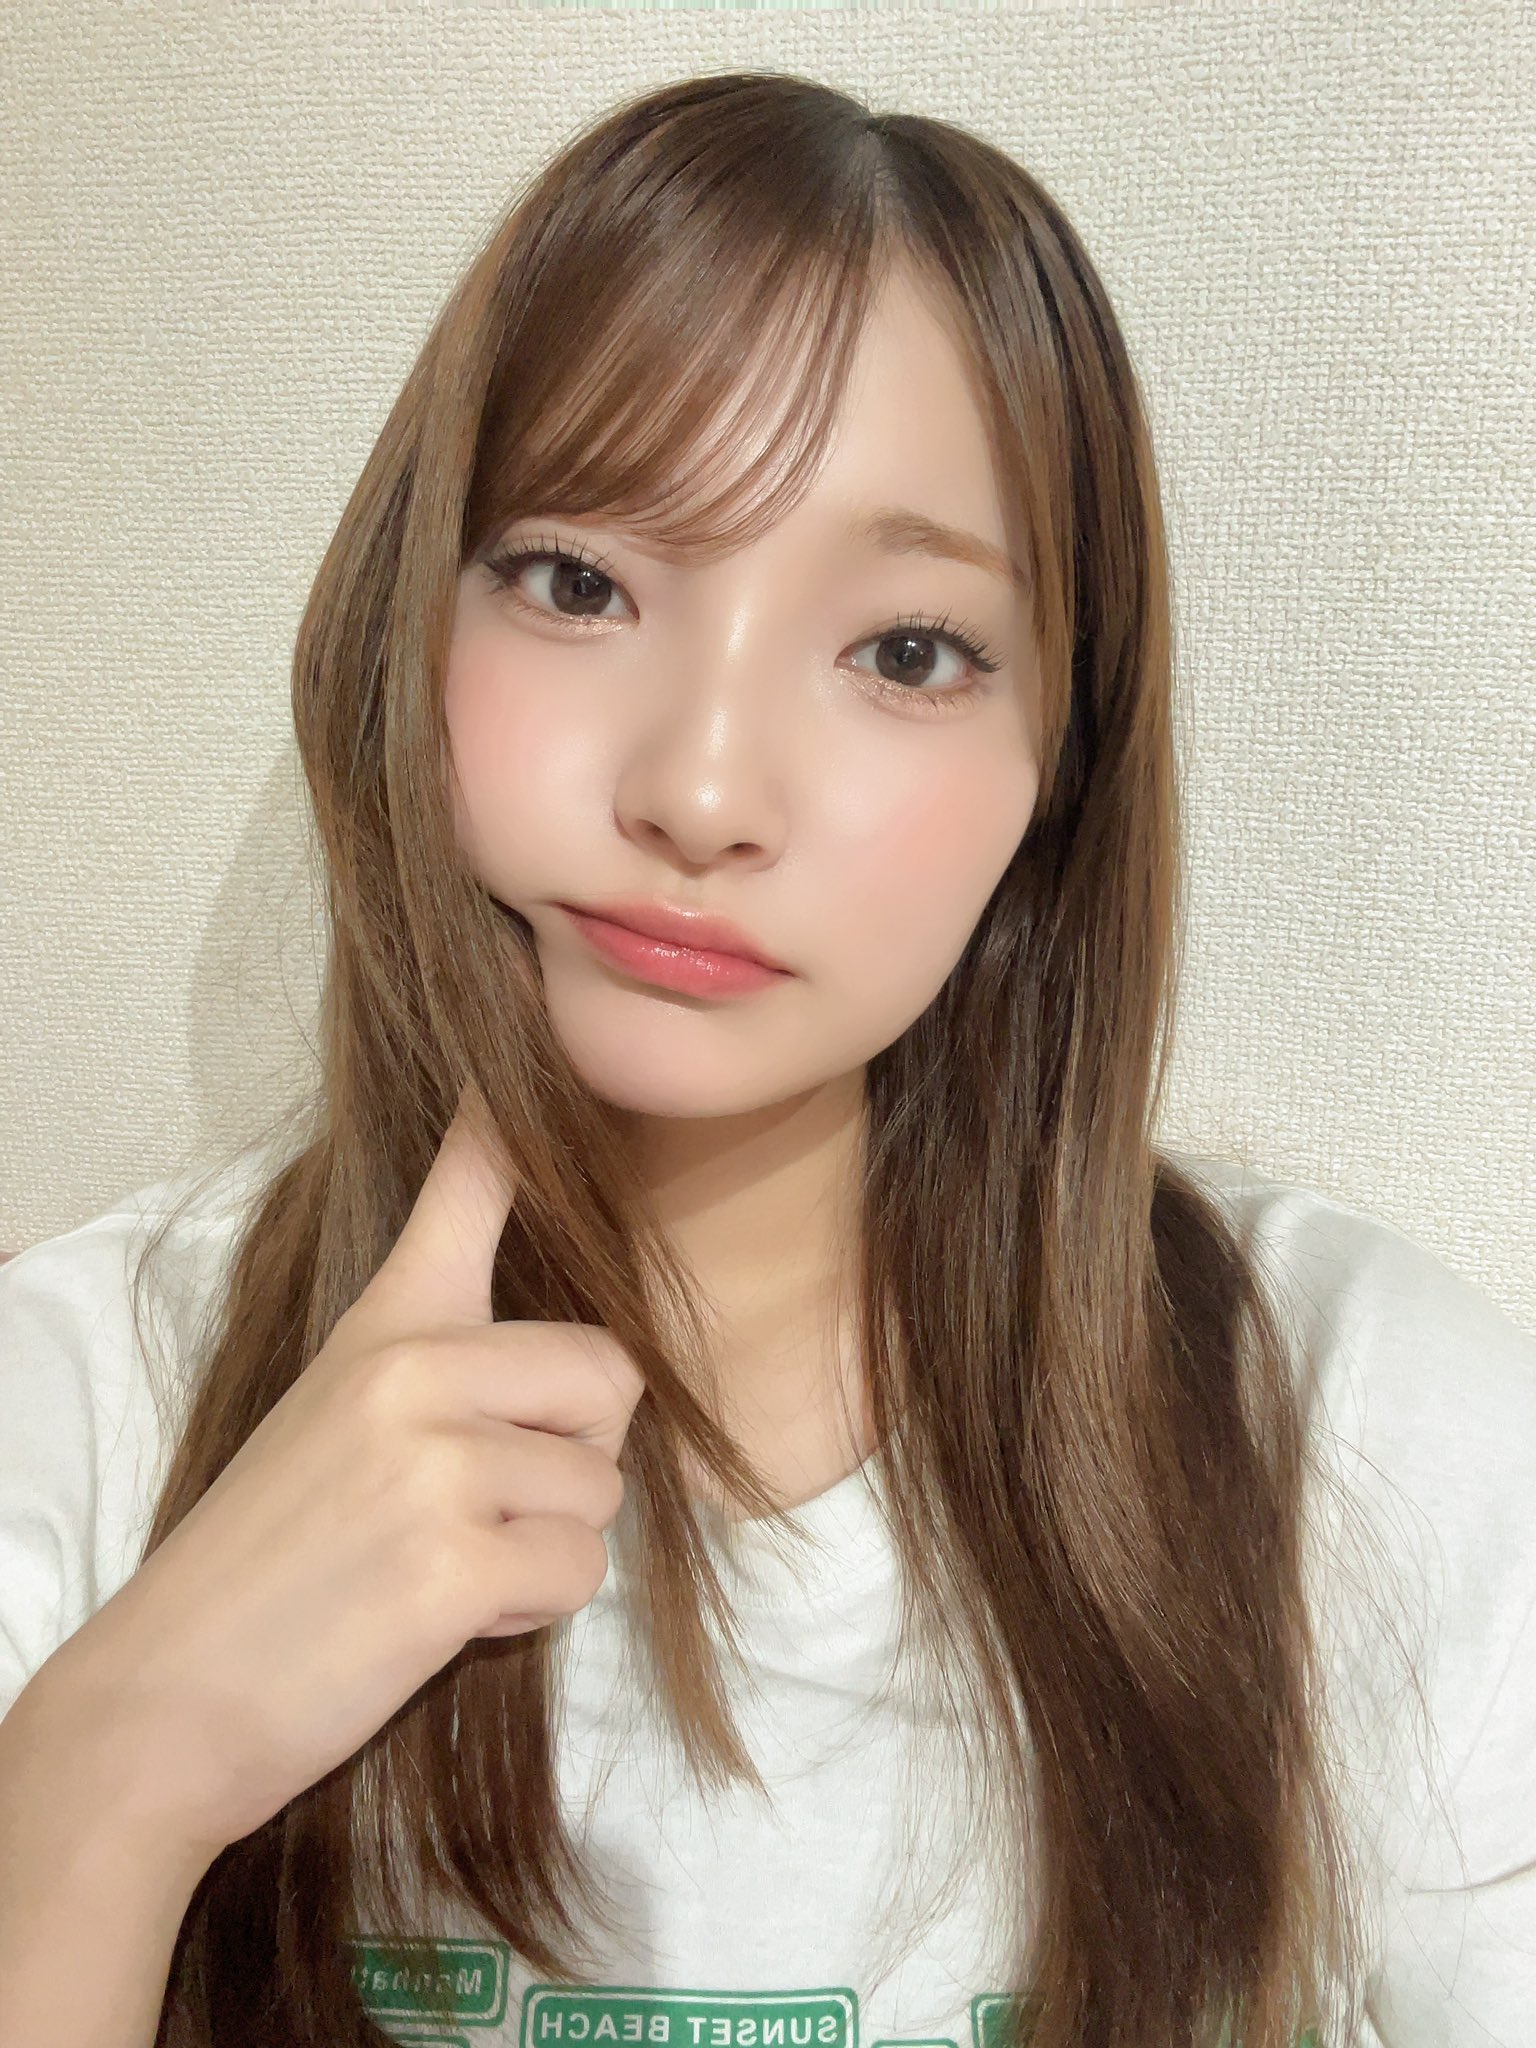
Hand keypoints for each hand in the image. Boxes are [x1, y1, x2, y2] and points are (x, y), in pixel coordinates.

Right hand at [38, 1087, 645, 1859]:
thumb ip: (439, 1362)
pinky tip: (446, 1618)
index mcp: (387, 1324)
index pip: (469, 1184)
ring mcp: (430, 1459)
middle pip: (611, 1373)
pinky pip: (578, 1571)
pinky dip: (532, 1612)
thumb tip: (576, 1355)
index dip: (511, 1112)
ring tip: (444, 1568)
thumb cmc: (268, 1561)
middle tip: (485, 1506)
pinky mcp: (448, 1559)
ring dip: (548, 1549)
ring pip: (601, 1489)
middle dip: (577, 1457)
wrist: (167, 1698)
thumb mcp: (336, 1415)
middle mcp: (412, 1366)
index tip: (534, 1026)